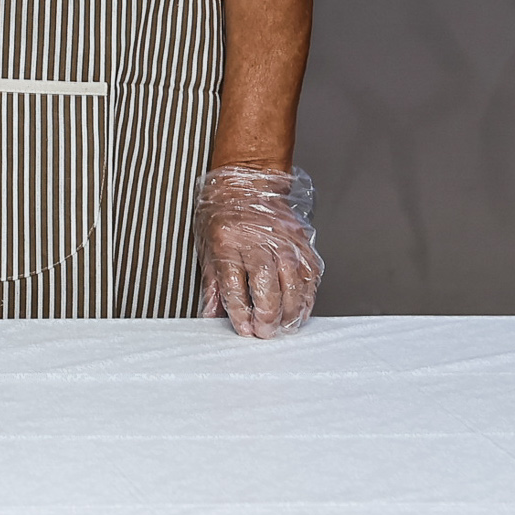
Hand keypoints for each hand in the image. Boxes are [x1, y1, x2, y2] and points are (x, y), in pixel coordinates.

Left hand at [194, 164, 323, 338]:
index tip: (244, 328)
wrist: (246, 183)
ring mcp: (282, 239)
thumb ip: (212, 283)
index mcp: (226, 240)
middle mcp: (256, 239)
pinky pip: (310, 273)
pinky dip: (307, 295)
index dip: (240, 311)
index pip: (234, 283)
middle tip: (266, 332)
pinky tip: (301, 308)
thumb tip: (212, 314)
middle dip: (268, 314)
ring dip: (291, 309)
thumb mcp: (205, 245)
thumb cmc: (221, 214)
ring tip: (284, 326)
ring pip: (293, 281)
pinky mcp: (301, 241)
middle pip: (266, 283)